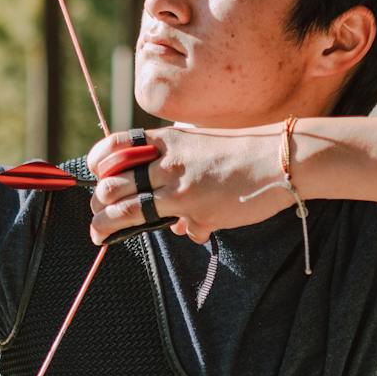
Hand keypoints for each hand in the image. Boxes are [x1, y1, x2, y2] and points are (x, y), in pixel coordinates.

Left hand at [85, 126, 291, 244]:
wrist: (280, 159)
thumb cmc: (241, 151)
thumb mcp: (199, 143)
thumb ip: (175, 164)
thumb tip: (164, 196)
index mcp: (166, 141)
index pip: (113, 148)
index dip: (97, 164)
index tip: (96, 176)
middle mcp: (167, 164)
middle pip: (111, 185)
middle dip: (97, 203)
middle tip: (96, 214)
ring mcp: (180, 190)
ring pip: (125, 210)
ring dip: (105, 225)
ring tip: (100, 234)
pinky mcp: (197, 213)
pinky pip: (176, 228)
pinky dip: (183, 230)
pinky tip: (194, 229)